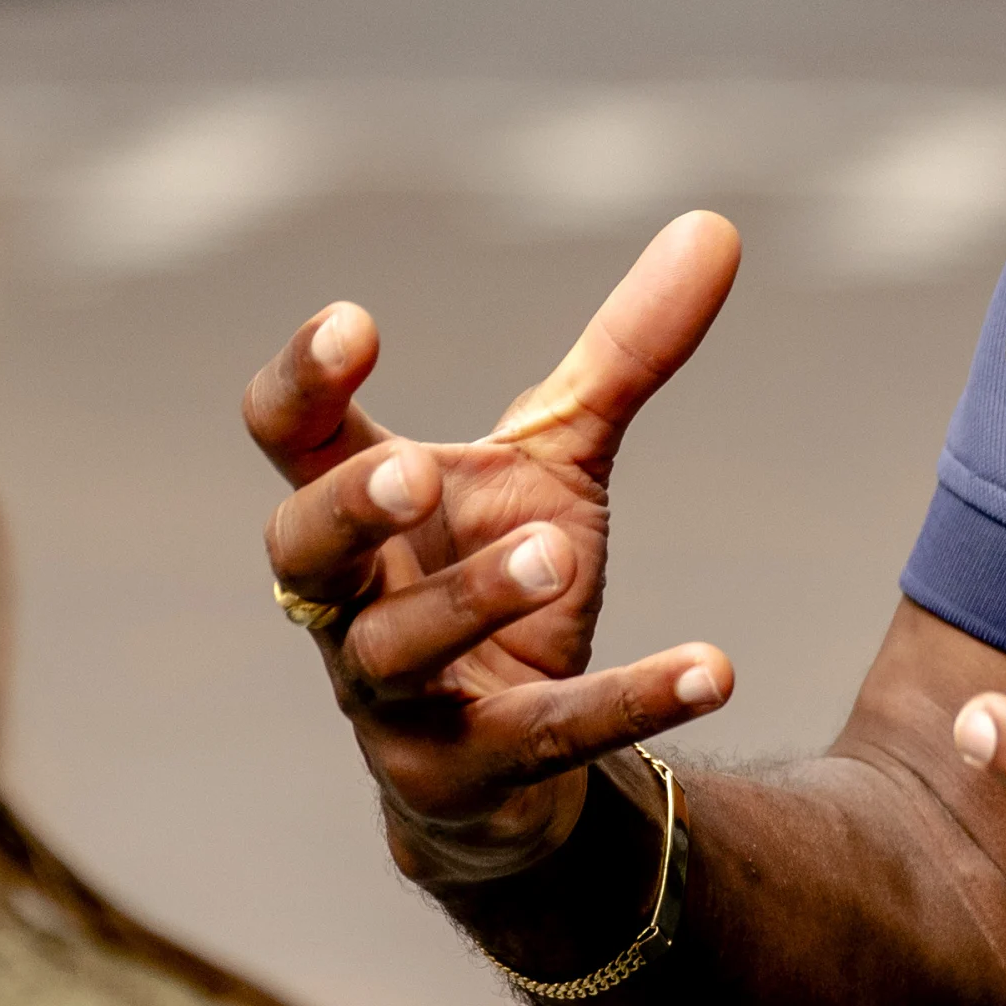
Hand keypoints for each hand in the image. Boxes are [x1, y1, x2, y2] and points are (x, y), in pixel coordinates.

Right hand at [244, 212, 742, 887]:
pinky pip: (539, 739)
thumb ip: (624, 354)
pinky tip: (713, 666)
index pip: (288, 436)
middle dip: (350, 508)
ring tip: (558, 554)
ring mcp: (395, 701)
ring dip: (471, 598)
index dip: (302, 383)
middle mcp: (350, 602)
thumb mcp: (560, 461)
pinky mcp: (465, 779)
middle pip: (304, 550)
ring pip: (399, 652)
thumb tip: (717, 226)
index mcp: (357, 502)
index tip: (355, 323)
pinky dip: (628, 702)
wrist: (513, 767)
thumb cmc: (505, 576)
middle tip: (411, 467)